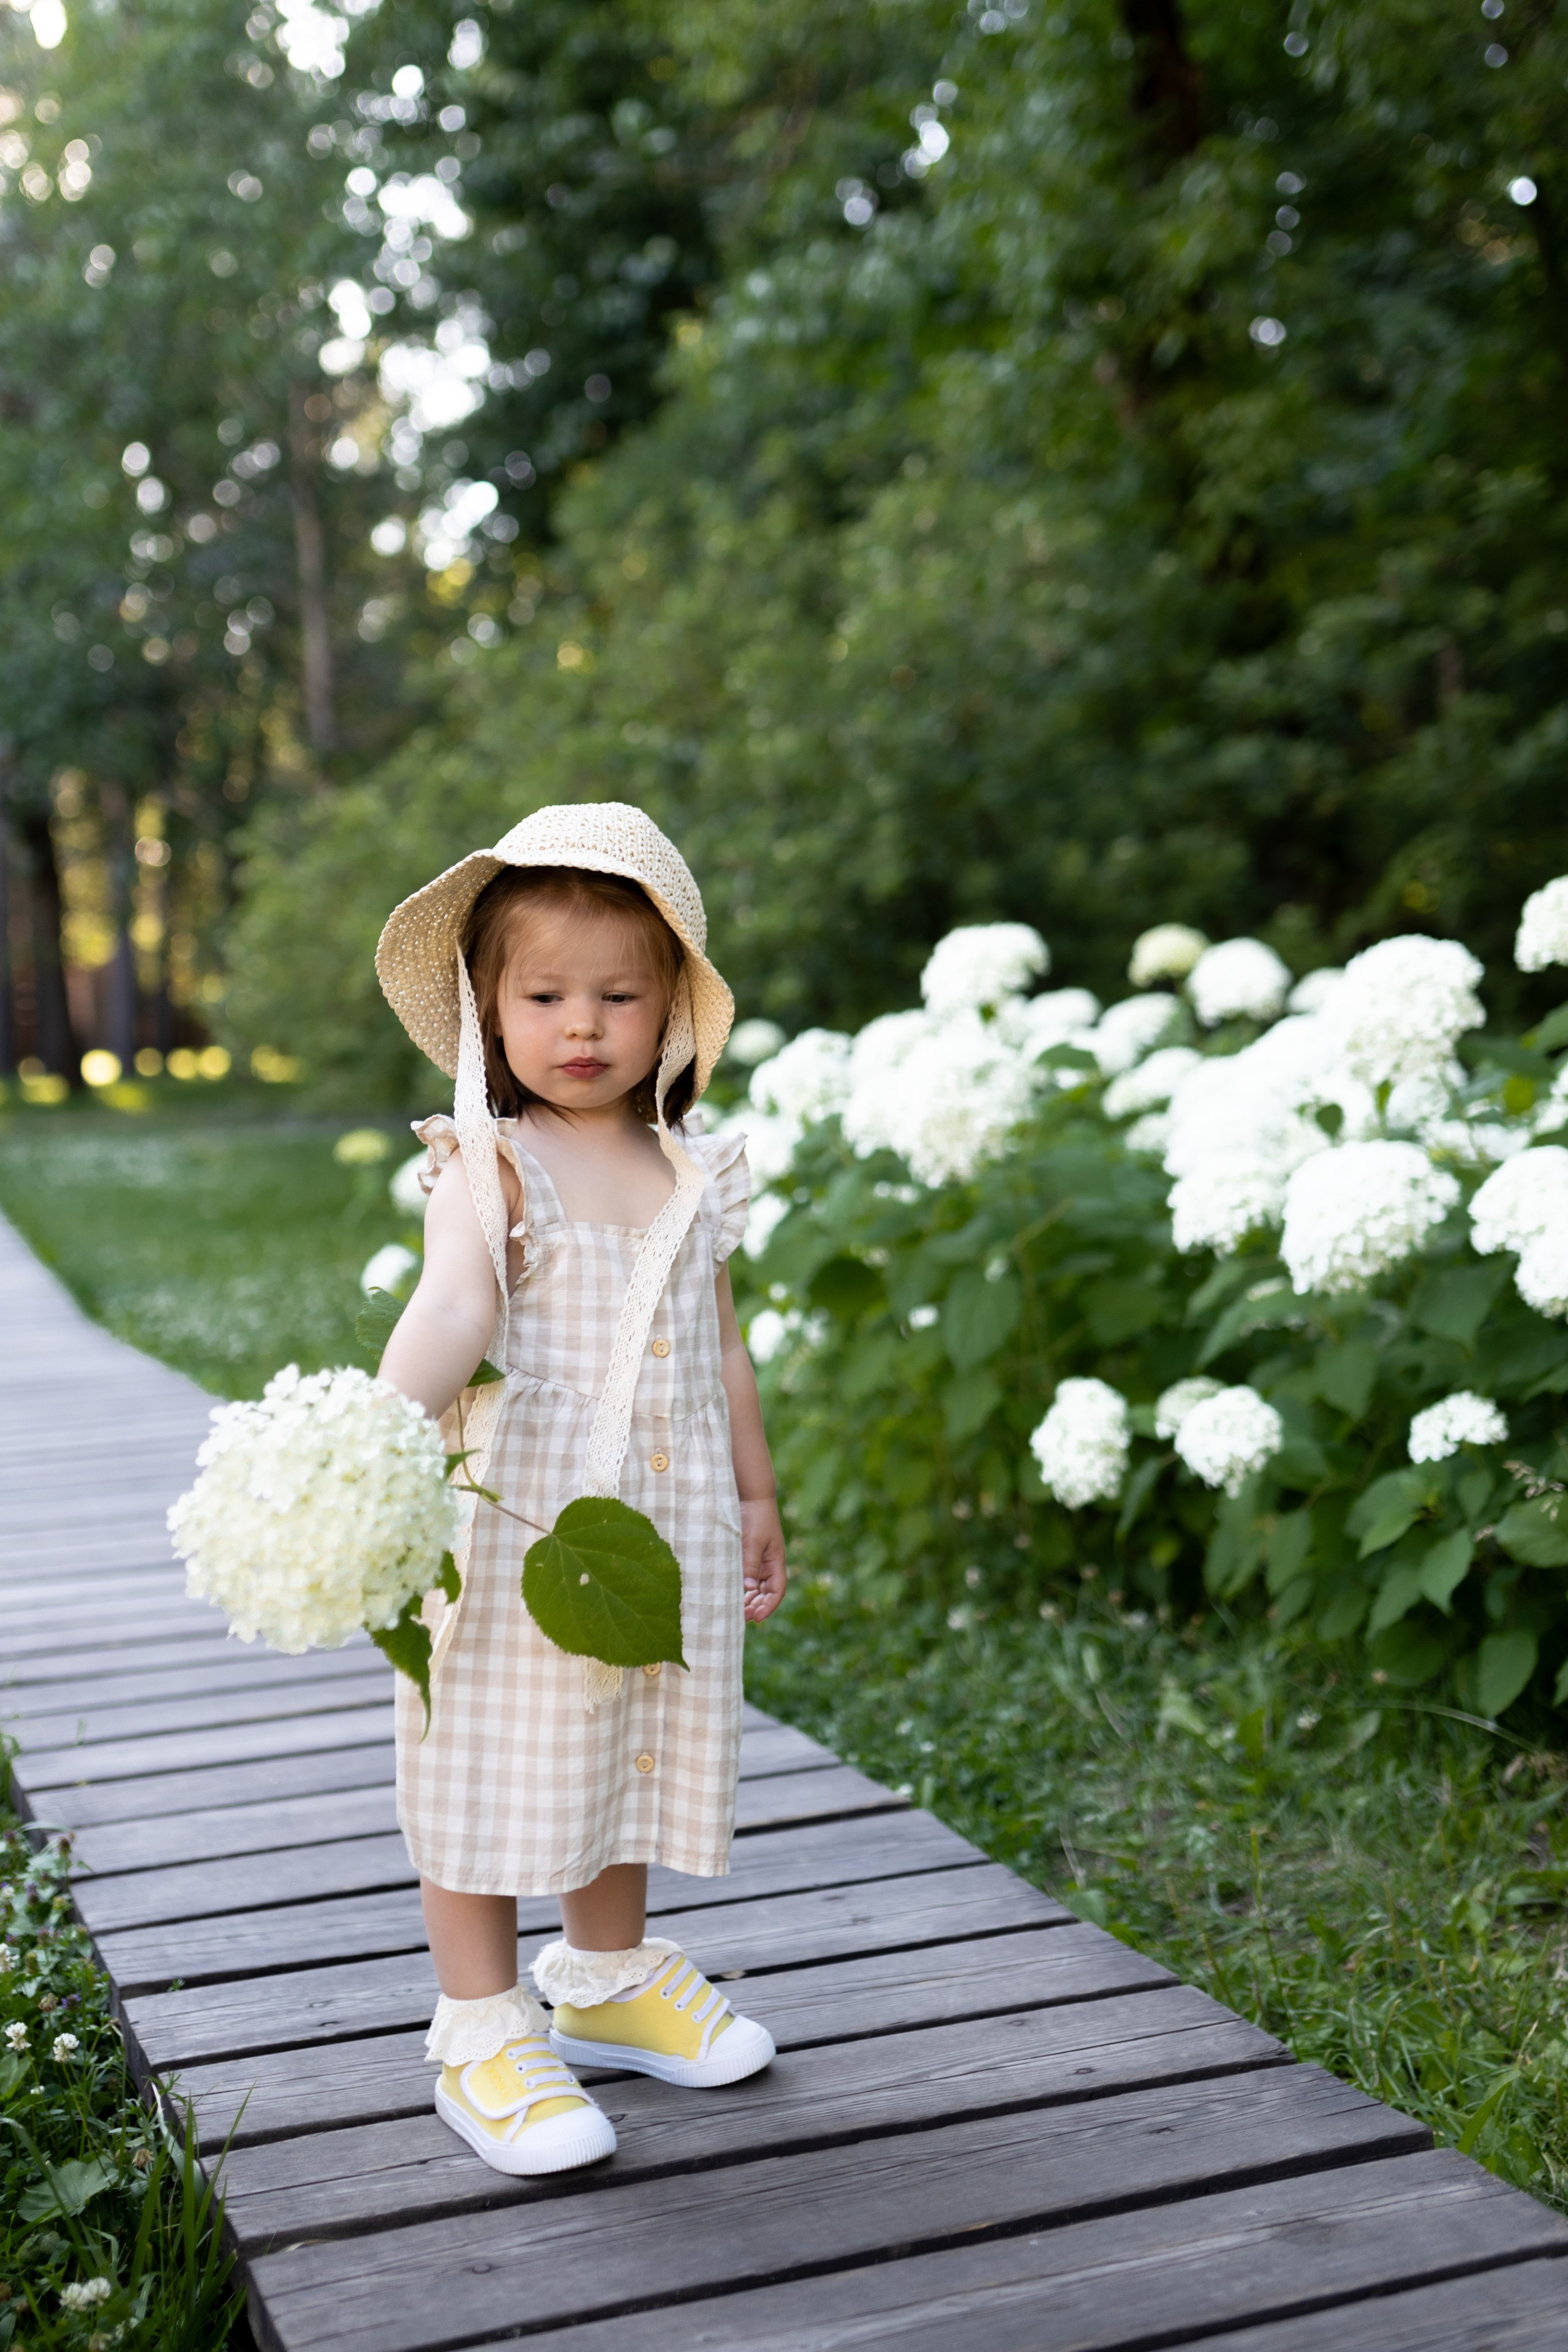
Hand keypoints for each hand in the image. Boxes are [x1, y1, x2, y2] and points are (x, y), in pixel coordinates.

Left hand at [740, 1497, 786, 1623]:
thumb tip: (747, 1589)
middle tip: (741, 1618)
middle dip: (756, 1607)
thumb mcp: (752, 1541)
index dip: (768, 1607)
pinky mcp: (747, 1554)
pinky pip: (746, 1576)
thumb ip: (750, 1564)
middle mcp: (768, 1563)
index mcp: (775, 1562)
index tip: (756, 1619)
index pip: (777, 1591)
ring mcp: (758, 1559)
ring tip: (735, 1610)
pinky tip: (731, 1593)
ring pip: (755, 1587)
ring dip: (748, 1599)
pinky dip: (741, 1587)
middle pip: (766, 1593)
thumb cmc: (755, 1517)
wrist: (750, 1495)